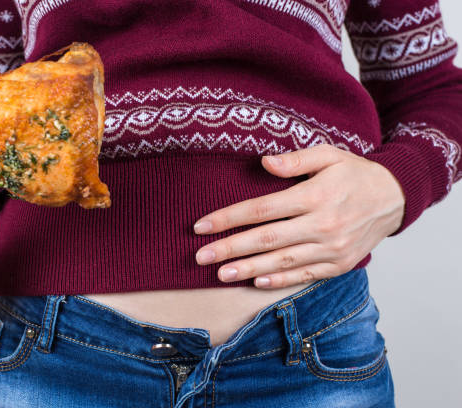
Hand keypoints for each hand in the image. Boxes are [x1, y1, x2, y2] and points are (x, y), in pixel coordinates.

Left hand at [193, 144, 404, 288]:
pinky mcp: (339, 264)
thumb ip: (296, 159)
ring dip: (247, 269)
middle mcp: (322, 225)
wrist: (395, 198)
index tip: (201, 226)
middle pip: (265, 239)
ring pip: (281, 261)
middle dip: (229, 248)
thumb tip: (264, 162)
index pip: (261, 209)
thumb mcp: (329, 155)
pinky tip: (255, 282)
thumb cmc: (354, 174)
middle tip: (200, 256)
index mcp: (315, 196)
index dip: (228, 218)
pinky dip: (279, 281)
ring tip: (220, 274)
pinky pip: (304, 275)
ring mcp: (332, 248)